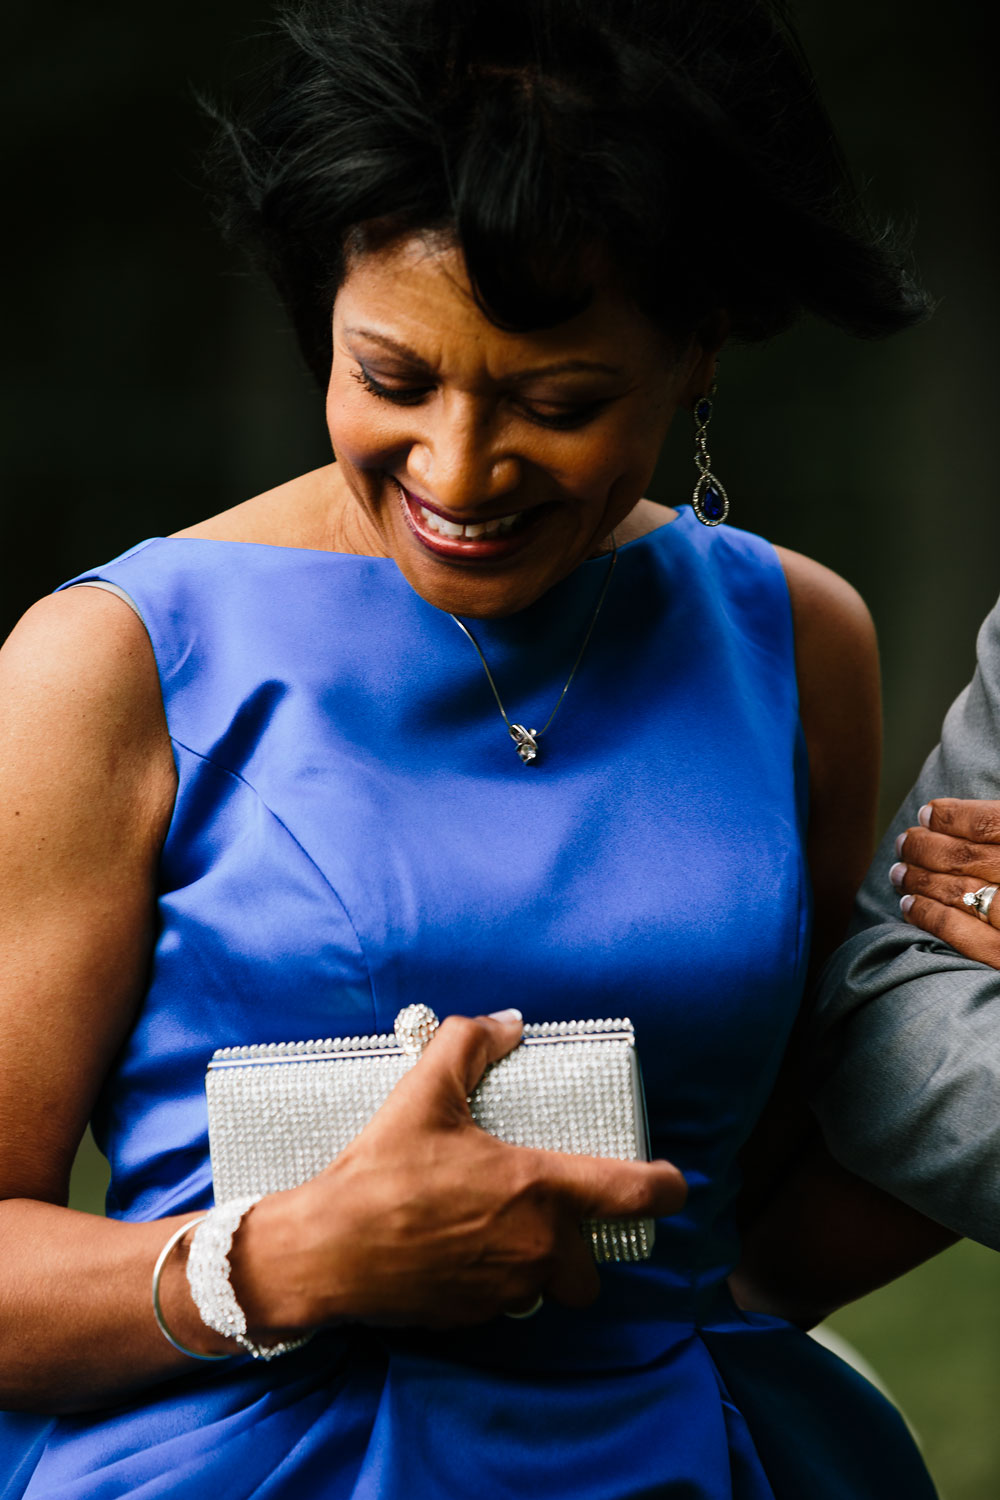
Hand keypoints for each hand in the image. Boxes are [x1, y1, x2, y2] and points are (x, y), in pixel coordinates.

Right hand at [235, 1011, 686, 1333]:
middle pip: (591, 1267)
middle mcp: (535, 1249)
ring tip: (487, 1231)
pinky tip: (451, 1252)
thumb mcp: (423, 1093)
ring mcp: (506, 1292)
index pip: (631, 1194)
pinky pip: (502, 1304)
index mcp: (538, 1189)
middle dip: (575, 1248)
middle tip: (539, 1215)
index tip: (673, 1184)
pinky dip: (490, 1282)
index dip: (664, 1188)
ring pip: (545, 1288)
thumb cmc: (379, 1174)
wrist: (324, 1253)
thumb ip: (469, 1044)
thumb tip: (507, 1022)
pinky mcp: (472, 1320)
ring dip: (531, 1266)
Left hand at [889, 798, 999, 964]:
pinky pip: (964, 937)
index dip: (954, 816)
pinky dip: (931, 917)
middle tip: (905, 843)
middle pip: (970, 857)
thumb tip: (961, 817)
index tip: (928, 813)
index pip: (992, 823)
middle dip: (927, 847)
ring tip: (899, 872)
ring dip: (921, 879)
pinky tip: (910, 905)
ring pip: (961, 893)